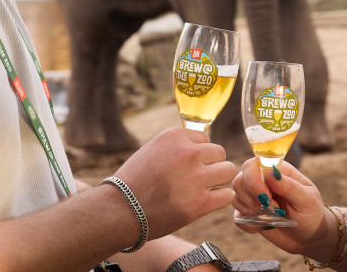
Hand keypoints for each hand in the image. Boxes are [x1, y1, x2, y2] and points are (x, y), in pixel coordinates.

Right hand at [113, 128, 236, 238]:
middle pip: (220, 153)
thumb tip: (203, 147)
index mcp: (175, 137)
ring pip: (228, 170)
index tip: (188, 166)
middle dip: (211, 165)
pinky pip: (226, 194)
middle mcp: (188, 153)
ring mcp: (195, 178)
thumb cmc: (133, 181)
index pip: (205, 139)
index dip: (198, 153)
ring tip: (205, 188)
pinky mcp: (200, 203)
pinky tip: (208, 201)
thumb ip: (177, 146)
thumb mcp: (152, 149)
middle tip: (198, 178)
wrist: (119, 210)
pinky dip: (220, 198)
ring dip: (219, 180)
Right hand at [231, 158, 333, 255]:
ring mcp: (254, 197)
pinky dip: (249, 224)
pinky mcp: (250, 214)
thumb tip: (271, 172)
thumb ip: (289, 186)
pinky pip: (237, 216)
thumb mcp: (307, 199)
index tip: (266, 197)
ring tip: (269, 217)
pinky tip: (264, 226)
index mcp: (277, 170)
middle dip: (251, 197)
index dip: (253, 179)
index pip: (253, 164)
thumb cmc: (312, 213)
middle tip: (271, 208)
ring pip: (235, 196)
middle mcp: (262, 181)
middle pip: (239, 179)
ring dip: (250, 210)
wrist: (310, 237)